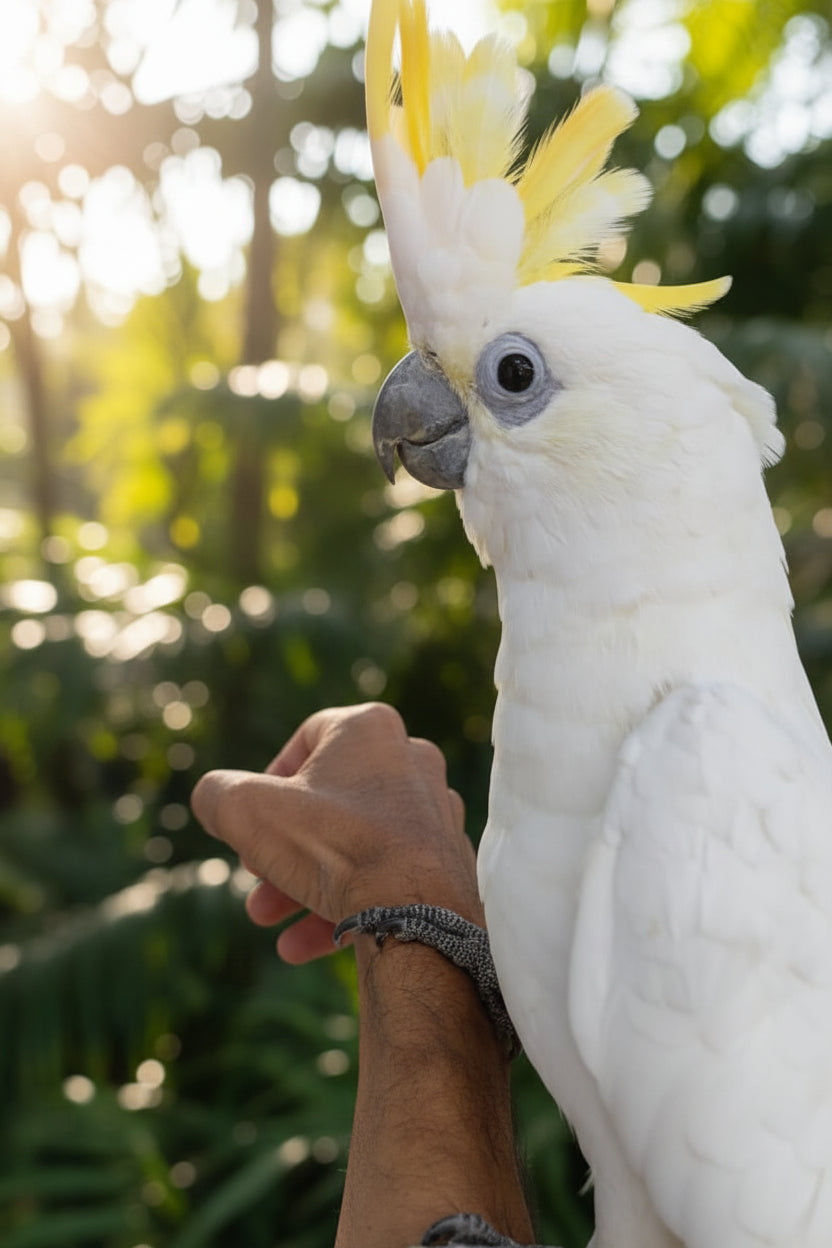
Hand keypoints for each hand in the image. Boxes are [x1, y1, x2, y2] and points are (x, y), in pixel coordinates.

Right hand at [191, 703, 481, 963]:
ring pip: (353, 846)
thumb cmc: (334, 846)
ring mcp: (434, 812)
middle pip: (327, 803)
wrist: (418, 913)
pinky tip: (304, 945)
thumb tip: (213, 797)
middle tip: (255, 882)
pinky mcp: (447, 859)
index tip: (251, 820)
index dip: (268, 780)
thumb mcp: (248, 810)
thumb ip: (218, 793)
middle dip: (281, 849)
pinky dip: (345, 904)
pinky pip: (385, 877)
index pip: (306, 739)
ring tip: (270, 921)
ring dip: (304, 884)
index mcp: (369, 728)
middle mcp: (411, 760)